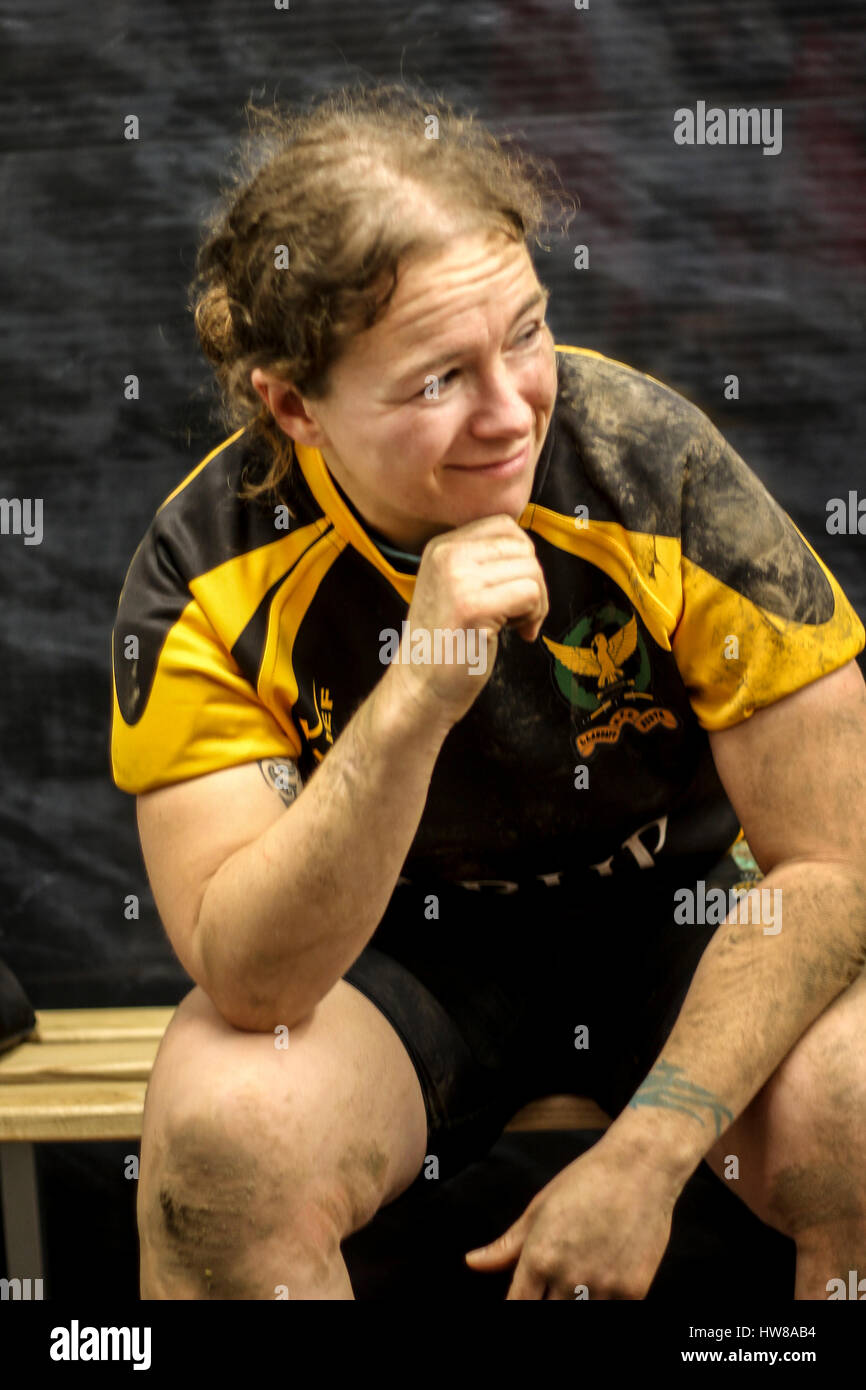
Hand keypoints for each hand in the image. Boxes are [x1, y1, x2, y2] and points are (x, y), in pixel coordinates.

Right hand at [387, 514, 548, 725]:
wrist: (419, 687)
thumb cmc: (447, 645)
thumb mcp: (456, 587)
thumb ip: (484, 563)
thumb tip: (530, 552)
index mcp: (441, 547)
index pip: (504, 526)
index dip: (521, 558)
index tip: (511, 591)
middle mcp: (446, 555)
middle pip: (522, 546)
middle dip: (533, 581)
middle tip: (518, 613)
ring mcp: (457, 579)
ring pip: (531, 570)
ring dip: (537, 601)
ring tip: (516, 624)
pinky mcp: (472, 607)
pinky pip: (530, 593)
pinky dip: (535, 616)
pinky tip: (518, 634)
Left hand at [464, 1135, 680, 1298]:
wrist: (640, 1168)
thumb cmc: (586, 1181)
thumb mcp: (539, 1209)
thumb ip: (506, 1246)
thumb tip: (471, 1263)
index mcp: (539, 1257)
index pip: (517, 1306)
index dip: (517, 1308)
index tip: (523, 1299)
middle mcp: (569, 1277)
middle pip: (547, 1315)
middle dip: (546, 1303)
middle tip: (550, 1289)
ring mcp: (604, 1287)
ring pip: (580, 1317)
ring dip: (575, 1303)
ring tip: (576, 1286)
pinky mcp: (634, 1291)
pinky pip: (612, 1313)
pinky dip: (603, 1303)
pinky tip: (601, 1287)